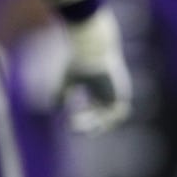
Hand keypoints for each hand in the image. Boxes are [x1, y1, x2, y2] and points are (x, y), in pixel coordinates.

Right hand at [60, 7, 132, 133]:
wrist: (92, 48)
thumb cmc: (78, 59)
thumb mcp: (67, 80)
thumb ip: (62, 94)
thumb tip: (53, 108)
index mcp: (100, 85)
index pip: (95, 107)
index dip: (84, 117)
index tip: (70, 124)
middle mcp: (110, 90)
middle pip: (102, 114)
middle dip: (88, 123)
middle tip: (73, 129)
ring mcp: (117, 92)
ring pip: (111, 117)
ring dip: (97, 125)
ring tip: (80, 127)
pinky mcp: (122, 93)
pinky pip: (117, 114)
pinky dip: (106, 120)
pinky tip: (90, 117)